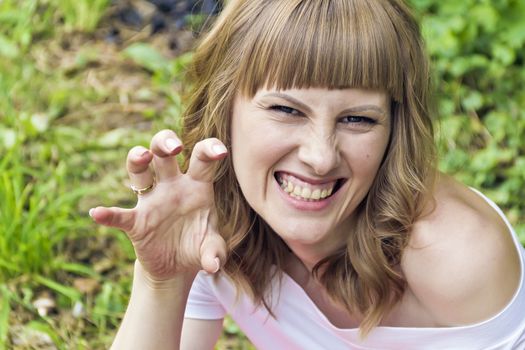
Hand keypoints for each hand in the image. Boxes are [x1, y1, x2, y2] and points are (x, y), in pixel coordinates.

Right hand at [90, 130, 227, 280]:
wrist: (178, 267)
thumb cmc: (199, 246)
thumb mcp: (212, 249)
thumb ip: (215, 252)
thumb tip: (213, 265)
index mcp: (196, 186)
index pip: (201, 159)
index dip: (210, 149)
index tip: (220, 152)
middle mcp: (172, 186)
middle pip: (163, 153)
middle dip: (165, 142)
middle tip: (175, 147)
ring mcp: (152, 201)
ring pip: (139, 170)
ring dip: (137, 159)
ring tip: (142, 156)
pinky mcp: (136, 222)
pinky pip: (120, 215)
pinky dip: (108, 214)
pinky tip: (98, 214)